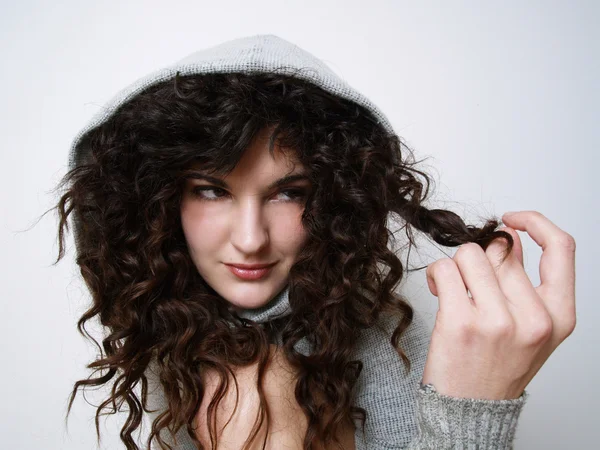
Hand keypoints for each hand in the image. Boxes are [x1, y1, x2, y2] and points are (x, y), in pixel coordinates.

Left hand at [421, 210, 576, 399]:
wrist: (471, 410)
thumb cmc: (496, 367)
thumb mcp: (528, 328)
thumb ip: (523, 282)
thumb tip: (509, 237)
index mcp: (558, 317)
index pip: (562, 248)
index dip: (536, 223)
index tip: (512, 220)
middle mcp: (534, 318)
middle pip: (500, 250)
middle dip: (480, 260)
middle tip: (472, 285)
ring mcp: (498, 321)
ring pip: (469, 254)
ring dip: (456, 267)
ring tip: (455, 290)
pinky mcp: (461, 322)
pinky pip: (444, 269)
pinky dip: (436, 274)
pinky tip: (439, 290)